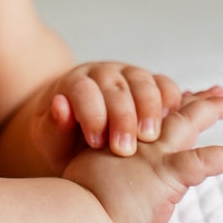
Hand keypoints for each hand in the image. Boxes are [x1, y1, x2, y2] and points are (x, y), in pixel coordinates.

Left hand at [31, 62, 181, 171]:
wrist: (78, 133)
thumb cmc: (62, 138)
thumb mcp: (49, 138)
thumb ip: (53, 125)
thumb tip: (60, 105)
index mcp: (73, 83)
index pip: (83, 90)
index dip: (91, 114)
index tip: (96, 143)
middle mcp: (101, 73)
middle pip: (115, 86)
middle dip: (122, 117)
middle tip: (125, 149)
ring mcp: (127, 75)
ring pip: (142, 81)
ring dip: (149, 109)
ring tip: (150, 138)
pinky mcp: (150, 85)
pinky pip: (164, 84)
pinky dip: (171, 100)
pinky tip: (173, 121)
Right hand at [63, 89, 222, 222]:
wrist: (83, 213)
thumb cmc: (84, 198)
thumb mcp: (88, 164)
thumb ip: (88, 144)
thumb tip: (64, 107)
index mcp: (128, 138)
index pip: (154, 113)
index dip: (173, 102)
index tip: (189, 95)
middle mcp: (143, 140)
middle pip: (174, 110)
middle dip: (199, 100)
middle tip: (221, 93)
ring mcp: (156, 154)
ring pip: (189, 121)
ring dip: (211, 109)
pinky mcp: (167, 174)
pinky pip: (204, 160)